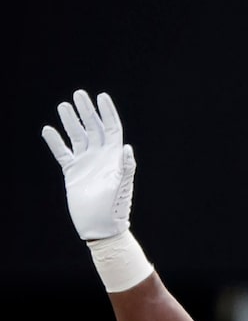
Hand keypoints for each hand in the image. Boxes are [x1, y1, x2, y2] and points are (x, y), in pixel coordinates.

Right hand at [41, 88, 133, 241]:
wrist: (100, 226)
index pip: (111, 129)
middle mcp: (100, 157)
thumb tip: (126, 148)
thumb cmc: (115, 208)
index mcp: (114, 157)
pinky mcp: (73, 172)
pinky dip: (55, 141)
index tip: (101, 96)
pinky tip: (48, 130)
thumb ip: (125, 166)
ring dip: (71, 121)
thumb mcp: (122, 186)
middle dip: (87, 111)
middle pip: (93, 128)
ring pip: (77, 136)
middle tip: (79, 94)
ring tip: (64, 106)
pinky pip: (62, 152)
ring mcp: (86, 163)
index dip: (107, 112)